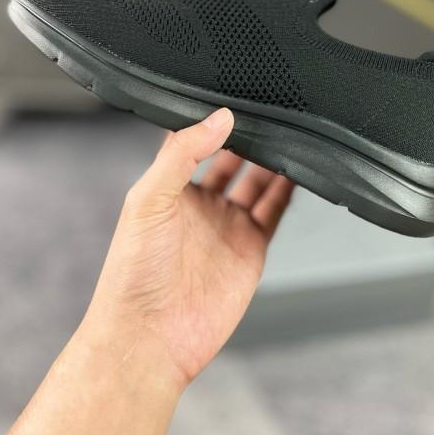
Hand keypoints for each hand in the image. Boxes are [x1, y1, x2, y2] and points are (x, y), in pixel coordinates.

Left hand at [84, 107, 293, 388]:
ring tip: (291, 133)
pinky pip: (275, 212)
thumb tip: (218, 118)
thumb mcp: (149, 199)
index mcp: (170, 188)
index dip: (212, 120)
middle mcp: (201, 204)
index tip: (233, 98)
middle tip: (270, 111)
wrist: (151, 336)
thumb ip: (182, 154)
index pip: (194, 142)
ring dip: (273, 160)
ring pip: (258, 181)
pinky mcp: (251, 249)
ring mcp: (227, 226)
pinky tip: (300, 172)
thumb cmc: (133, 274)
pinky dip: (289, 192)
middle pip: (232, 158)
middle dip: (249, 137)